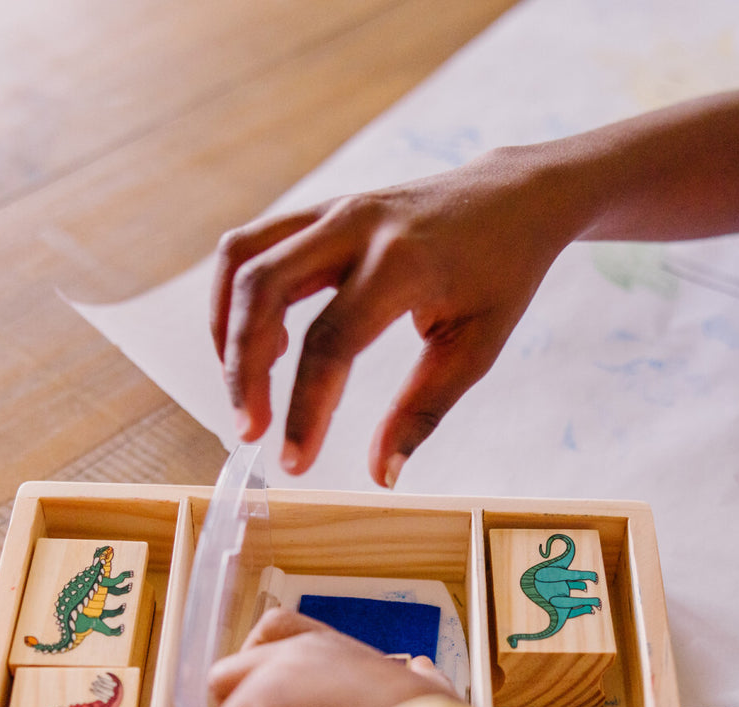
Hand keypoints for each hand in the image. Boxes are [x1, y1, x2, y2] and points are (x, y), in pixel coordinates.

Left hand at [207, 608, 456, 706]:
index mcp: (338, 649)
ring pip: (222, 696)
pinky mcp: (258, 702)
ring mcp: (277, 671)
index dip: (261, 666)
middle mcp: (302, 649)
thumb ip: (422, 680)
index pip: (276, 630)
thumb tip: (424, 669)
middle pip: (232, 665)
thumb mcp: (431, 694)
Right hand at [211, 148, 576, 486]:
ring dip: (227, 329)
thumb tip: (383, 476)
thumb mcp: (476, 349)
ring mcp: (332, 209)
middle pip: (263, 290)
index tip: (294, 462)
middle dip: (242, 369)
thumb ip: (423, 411)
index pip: (330, 342)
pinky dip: (238, 297)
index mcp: (403, 264)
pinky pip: (252, 246)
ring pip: (242, 259)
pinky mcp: (319, 210)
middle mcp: (356, 226)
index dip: (304, 409)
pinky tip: (263, 344)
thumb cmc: (500, 277)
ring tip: (247, 387)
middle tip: (250, 430)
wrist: (512, 198)